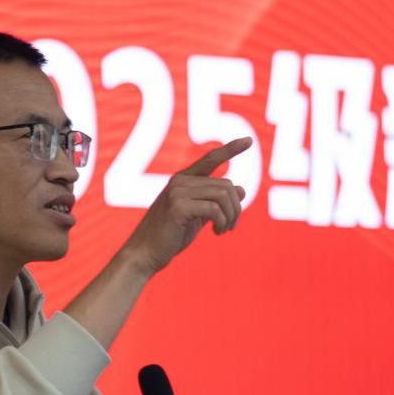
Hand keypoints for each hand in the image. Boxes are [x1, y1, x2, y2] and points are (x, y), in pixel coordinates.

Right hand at [125, 138, 251, 274]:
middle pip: (226, 184)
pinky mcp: (178, 207)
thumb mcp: (198, 217)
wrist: (145, 254)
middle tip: (231, 227)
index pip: (210, 159)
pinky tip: (217, 233)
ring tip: (223, 230)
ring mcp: (177, 193)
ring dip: (231, 216)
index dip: (230, 149)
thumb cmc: (170, 237)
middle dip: (235, 208)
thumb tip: (242, 189)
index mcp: (182, 181)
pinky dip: (222, 222)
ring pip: (223, 195)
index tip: (248, 141)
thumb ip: (216, 202)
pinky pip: (214, 209)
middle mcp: (180, 181)